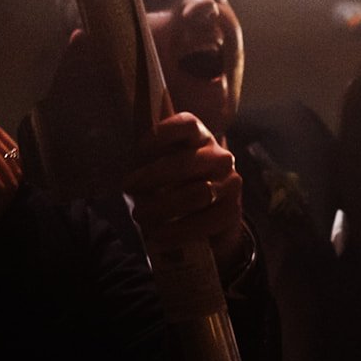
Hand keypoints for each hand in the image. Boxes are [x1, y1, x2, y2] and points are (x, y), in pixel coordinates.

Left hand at [124, 112, 245, 274]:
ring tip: (140, 216)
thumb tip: (131, 144)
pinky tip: (158, 236)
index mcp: (200, 137)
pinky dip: (177, 231)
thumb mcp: (158, 164)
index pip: (187, 124)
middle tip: (127, 188)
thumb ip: (146, 153)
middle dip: (151, 177)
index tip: (140, 147)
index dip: (163, 133)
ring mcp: (230, 184)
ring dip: (162, 207)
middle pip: (185, 163)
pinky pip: (204, 222)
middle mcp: (219, 157)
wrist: (206, 218)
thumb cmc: (173, 184)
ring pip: (196, 195)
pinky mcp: (232, 211)